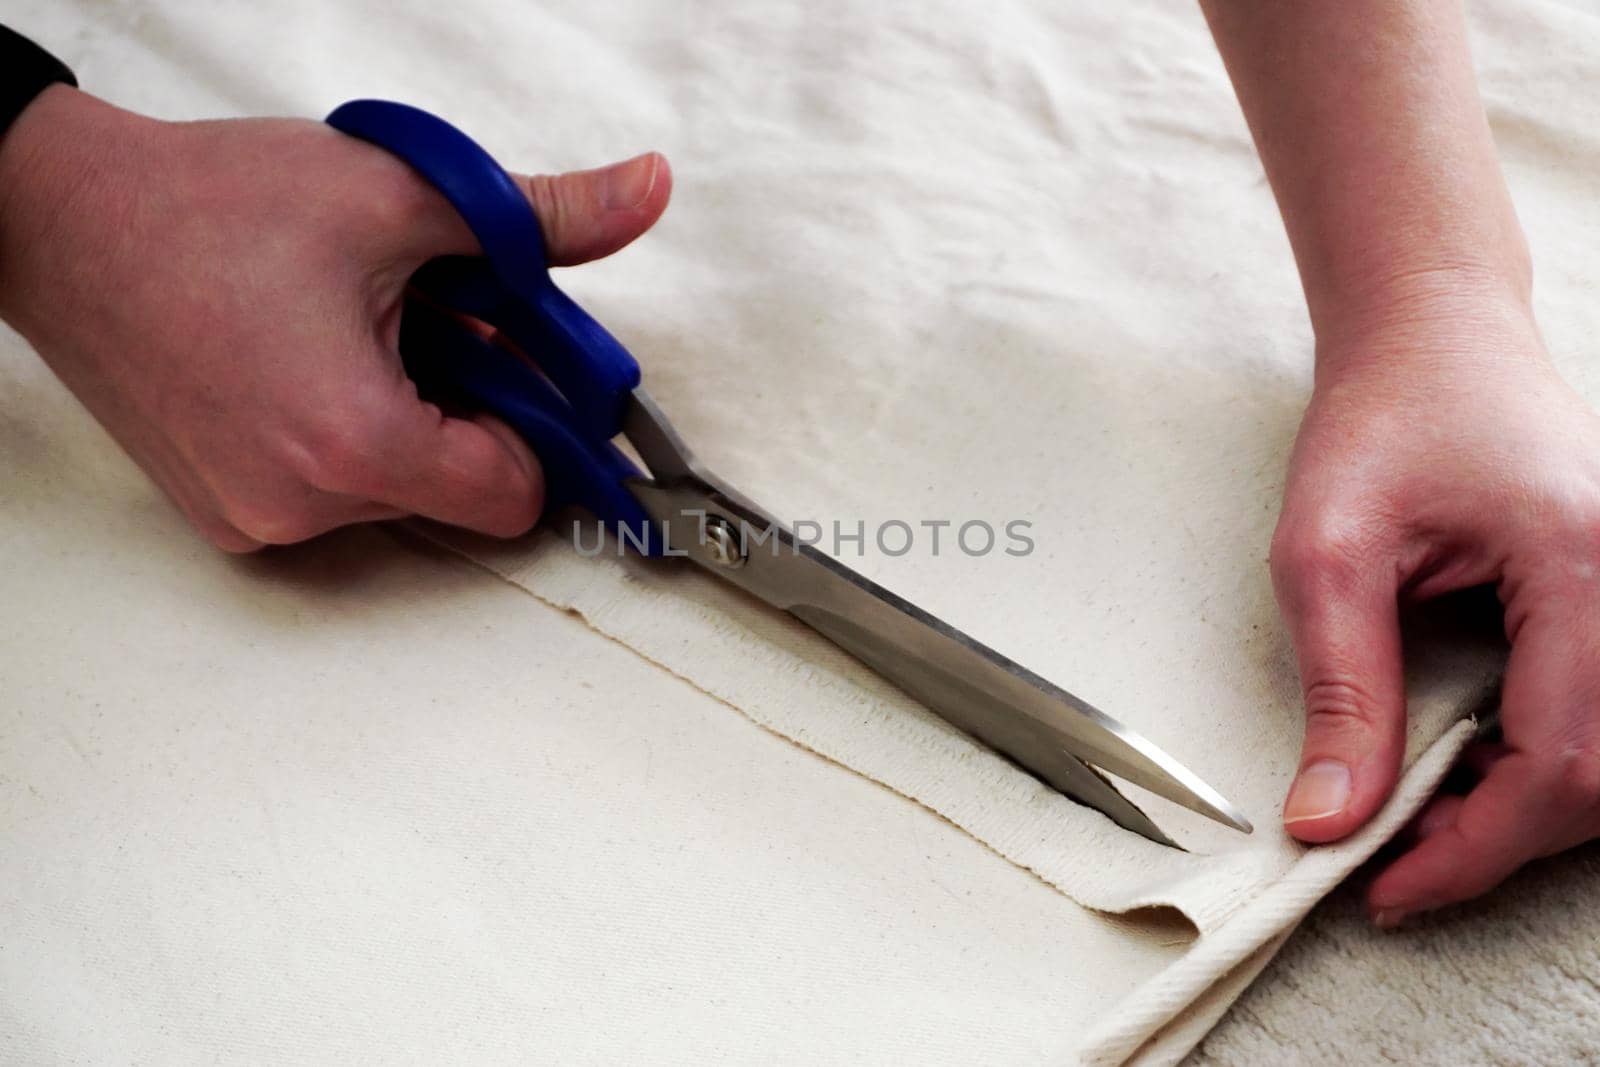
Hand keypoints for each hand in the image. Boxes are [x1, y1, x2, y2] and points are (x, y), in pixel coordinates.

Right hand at [0, 86, 669, 550]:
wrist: (61, 219)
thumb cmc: (203, 206)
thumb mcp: (399, 196)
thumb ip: (539, 215)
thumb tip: (640, 193)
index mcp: (353, 442)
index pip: (513, 496)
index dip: (535, 426)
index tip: (522, 367)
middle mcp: (300, 505)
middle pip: (457, 492)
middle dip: (466, 409)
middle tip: (428, 322)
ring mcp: (255, 521)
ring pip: (395, 494)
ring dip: (405, 420)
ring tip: (355, 332)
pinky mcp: (223, 516)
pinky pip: (331, 496)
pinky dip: (345, 438)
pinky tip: (309, 363)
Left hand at [1270, 277, 1599, 923]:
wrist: (1435, 339)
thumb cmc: (1382, 420)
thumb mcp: (1327, 554)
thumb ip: (1341, 691)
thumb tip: (1330, 818)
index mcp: (1582, 565)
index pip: (1561, 759)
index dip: (1473, 848)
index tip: (1385, 886)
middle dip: (1500, 841)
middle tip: (1396, 864)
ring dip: (1526, 809)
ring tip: (1422, 821)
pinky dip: (1542, 763)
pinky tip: (1466, 767)